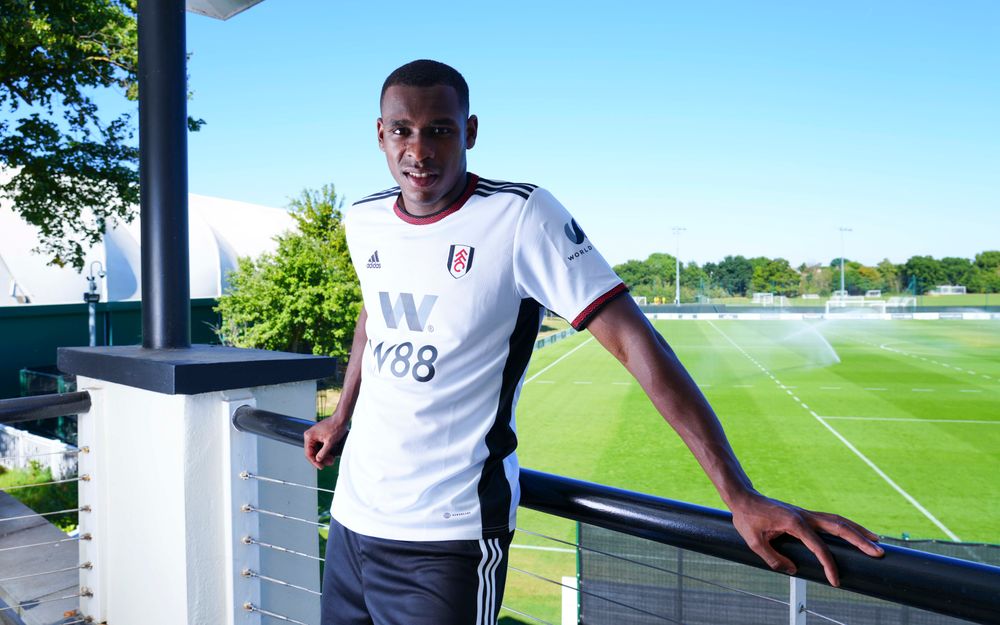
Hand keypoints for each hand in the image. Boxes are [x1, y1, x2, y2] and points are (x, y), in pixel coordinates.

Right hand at [304, 416, 346, 469]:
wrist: (341, 418)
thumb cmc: (336, 427)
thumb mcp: (330, 442)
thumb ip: (323, 452)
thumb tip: (318, 460)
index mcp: (309, 436)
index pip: (308, 453)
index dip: (314, 462)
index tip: (321, 467)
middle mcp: (310, 435)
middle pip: (312, 452)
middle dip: (321, 459)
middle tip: (329, 463)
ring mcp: (314, 435)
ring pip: (317, 449)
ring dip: (323, 455)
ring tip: (331, 460)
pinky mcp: (319, 435)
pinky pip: (320, 446)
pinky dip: (325, 451)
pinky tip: (330, 455)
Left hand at [730, 492, 883, 586]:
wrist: (743, 498)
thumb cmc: (747, 519)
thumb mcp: (754, 542)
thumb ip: (774, 559)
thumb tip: (794, 570)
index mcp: (794, 523)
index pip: (818, 547)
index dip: (829, 565)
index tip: (835, 581)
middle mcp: (805, 516)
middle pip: (839, 527)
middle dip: (860, 541)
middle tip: (878, 553)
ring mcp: (806, 514)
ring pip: (838, 521)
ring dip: (858, 531)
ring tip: (876, 541)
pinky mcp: (805, 515)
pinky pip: (830, 520)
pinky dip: (845, 526)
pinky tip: (855, 533)